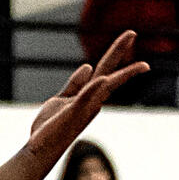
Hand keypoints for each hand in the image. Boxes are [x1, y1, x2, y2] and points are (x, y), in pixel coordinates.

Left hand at [25, 33, 148, 164]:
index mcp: (88, 94)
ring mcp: (84, 106)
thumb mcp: (62, 98)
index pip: (105, 70)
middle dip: (119, 52)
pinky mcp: (72, 113)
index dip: (115, 53)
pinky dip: (92, 89)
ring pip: (104, 84)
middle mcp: (91, 99)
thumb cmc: (51, 126)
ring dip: (121, 72)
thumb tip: (88, 67)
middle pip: (108, 71)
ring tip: (137, 61)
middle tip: (132, 32)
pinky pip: (84, 98)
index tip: (130, 36)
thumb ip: (75, 84)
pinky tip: (103, 79)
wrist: (40, 147)